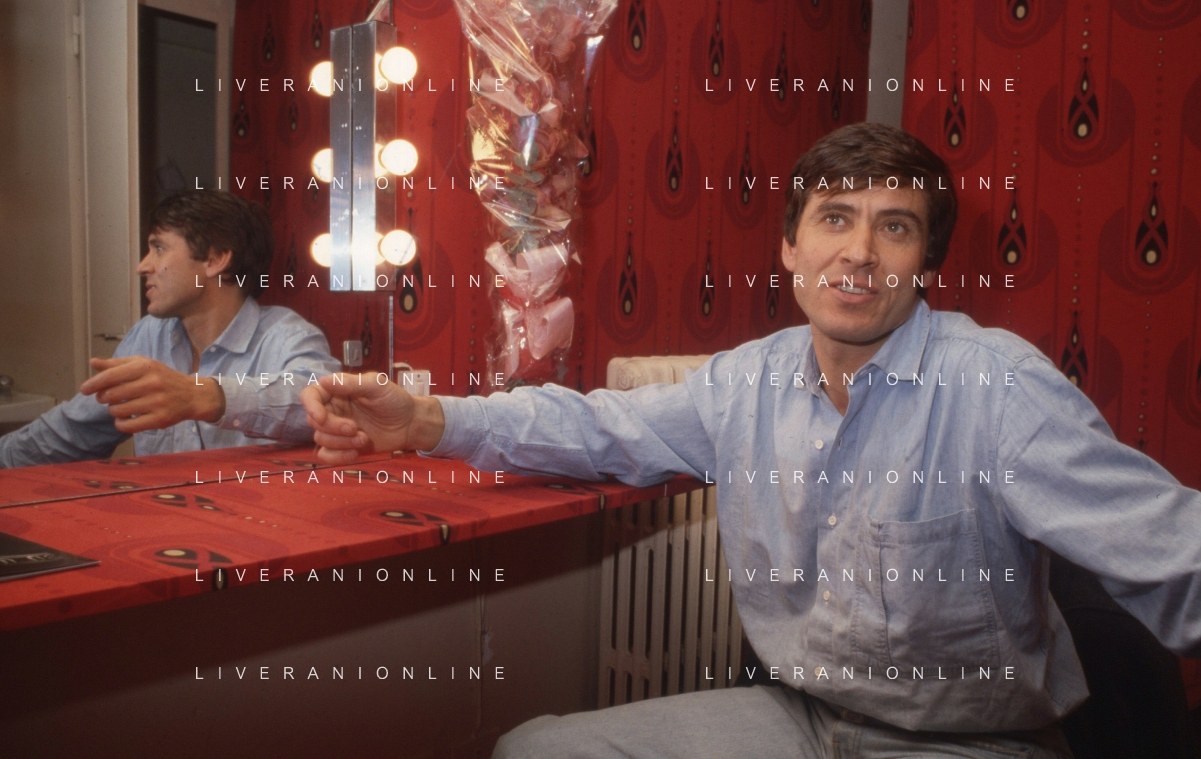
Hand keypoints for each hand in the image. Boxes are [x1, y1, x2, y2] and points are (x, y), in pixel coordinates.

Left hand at [80, 357, 225, 433]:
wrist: (193, 394)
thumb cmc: (163, 378)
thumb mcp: (143, 365)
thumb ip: (117, 364)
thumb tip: (93, 362)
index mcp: (145, 367)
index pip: (110, 376)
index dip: (93, 383)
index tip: (84, 390)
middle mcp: (151, 383)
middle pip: (111, 395)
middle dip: (103, 398)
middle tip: (107, 398)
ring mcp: (156, 402)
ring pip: (118, 411)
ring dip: (113, 410)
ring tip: (119, 407)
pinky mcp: (160, 420)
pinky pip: (128, 426)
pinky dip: (120, 423)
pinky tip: (123, 419)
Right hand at [301, 373, 444, 463]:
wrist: (410, 424)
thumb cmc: (395, 400)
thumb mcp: (377, 386)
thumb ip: (352, 383)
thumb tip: (324, 380)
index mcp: (337, 391)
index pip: (309, 396)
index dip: (310, 406)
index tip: (321, 417)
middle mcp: (333, 409)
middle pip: (313, 421)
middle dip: (333, 427)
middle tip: (355, 428)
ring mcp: (337, 430)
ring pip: (320, 439)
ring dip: (341, 443)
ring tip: (364, 439)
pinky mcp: (343, 447)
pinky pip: (326, 456)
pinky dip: (338, 457)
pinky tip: (356, 453)